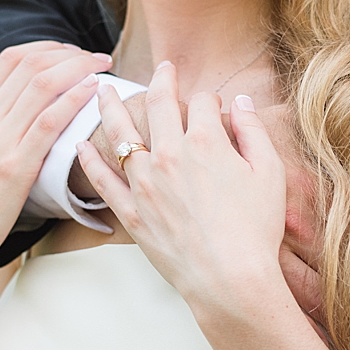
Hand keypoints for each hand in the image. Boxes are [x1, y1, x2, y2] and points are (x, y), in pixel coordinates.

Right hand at [0, 43, 100, 283]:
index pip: (10, 59)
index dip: (47, 48)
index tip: (71, 52)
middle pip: (30, 66)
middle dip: (70, 54)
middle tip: (96, 57)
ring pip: (42, 86)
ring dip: (79, 69)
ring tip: (103, 67)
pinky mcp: (16, 167)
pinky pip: (49, 122)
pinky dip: (74, 99)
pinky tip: (93, 90)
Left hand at [77, 62, 287, 306]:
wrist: (231, 279)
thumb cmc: (256, 229)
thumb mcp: (270, 173)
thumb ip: (253, 132)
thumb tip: (240, 103)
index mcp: (206, 141)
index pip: (203, 102)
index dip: (211, 99)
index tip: (215, 105)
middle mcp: (169, 154)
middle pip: (159, 105)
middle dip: (161, 81)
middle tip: (162, 69)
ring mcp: (145, 184)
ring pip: (120, 134)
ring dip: (110, 107)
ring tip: (102, 90)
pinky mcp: (131, 213)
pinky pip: (103, 180)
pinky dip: (89, 160)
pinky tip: (80, 145)